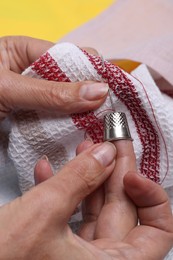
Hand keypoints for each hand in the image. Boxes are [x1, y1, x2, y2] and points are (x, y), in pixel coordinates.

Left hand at [0, 36, 107, 119]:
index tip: (110, 90)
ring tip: (99, 125)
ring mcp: (33, 97)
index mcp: (23, 52)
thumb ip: (50, 92)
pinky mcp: (31, 119)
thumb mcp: (8, 89)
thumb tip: (98, 91)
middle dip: (87, 96)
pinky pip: (54, 121)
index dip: (90, 71)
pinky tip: (80, 133)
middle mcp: (31, 73)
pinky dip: (65, 129)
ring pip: (65, 103)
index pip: (66, 56)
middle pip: (69, 80)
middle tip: (108, 112)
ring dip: (78, 115)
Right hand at [0, 141, 170, 259]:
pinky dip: (63, 189)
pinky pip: (70, 212)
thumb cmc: (2, 257)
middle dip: (114, 170)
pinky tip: (50, 169)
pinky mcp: (58, 243)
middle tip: (110, 141)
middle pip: (121, 209)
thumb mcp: (45, 211)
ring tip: (84, 149)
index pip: (159, 234)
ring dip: (88, 175)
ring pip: (95, 207)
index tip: (132, 175)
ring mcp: (78, 253)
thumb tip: (106, 153)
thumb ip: (80, 179)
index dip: (151, 199)